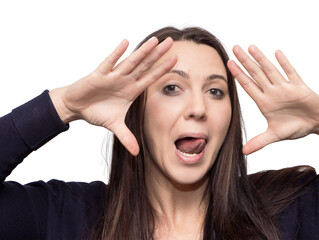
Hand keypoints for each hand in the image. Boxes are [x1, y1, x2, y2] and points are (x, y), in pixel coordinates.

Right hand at [50, 37, 176, 155]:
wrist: (77, 106)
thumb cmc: (96, 111)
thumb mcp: (114, 126)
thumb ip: (127, 137)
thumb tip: (136, 153)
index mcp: (131, 90)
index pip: (150, 77)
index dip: (163, 69)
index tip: (176, 59)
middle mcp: (125, 80)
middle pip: (144, 65)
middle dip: (158, 54)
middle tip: (171, 41)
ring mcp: (113, 77)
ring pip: (130, 62)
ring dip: (143, 52)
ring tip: (155, 41)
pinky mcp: (98, 76)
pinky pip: (109, 63)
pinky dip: (117, 54)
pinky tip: (126, 43)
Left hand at [227, 45, 318, 154]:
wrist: (316, 123)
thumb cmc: (295, 126)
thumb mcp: (275, 135)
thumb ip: (259, 142)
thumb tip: (244, 152)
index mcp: (264, 102)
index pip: (248, 86)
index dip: (239, 75)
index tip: (228, 64)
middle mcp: (272, 92)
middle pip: (256, 74)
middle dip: (245, 62)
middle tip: (234, 48)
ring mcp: (285, 88)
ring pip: (270, 71)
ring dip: (261, 59)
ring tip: (250, 47)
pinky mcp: (299, 87)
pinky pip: (291, 73)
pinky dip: (284, 64)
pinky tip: (277, 53)